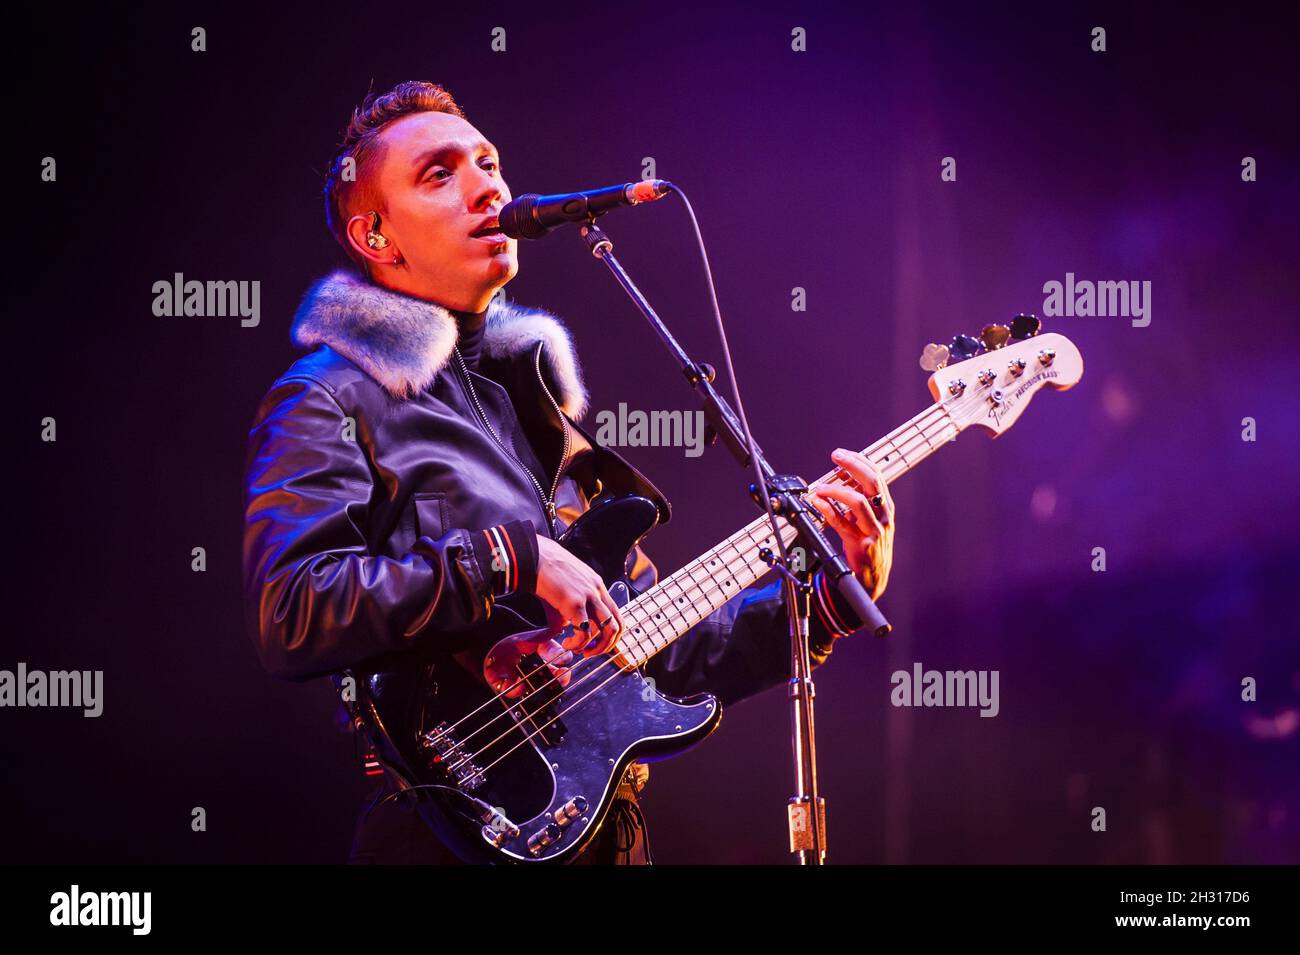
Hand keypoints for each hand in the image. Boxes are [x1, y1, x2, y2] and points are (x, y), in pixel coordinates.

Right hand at [534, 536, 624, 655]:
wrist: (533, 557)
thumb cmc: (545, 572)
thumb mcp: (566, 590)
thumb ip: (571, 609)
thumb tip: (566, 630)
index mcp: (597, 586)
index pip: (617, 615)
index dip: (611, 634)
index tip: (598, 643)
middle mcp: (597, 591)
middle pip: (617, 625)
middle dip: (607, 645)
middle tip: (591, 652)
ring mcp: (588, 596)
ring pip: (607, 630)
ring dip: (594, 647)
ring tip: (577, 649)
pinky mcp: (574, 603)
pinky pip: (585, 631)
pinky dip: (578, 643)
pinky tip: (567, 643)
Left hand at [805, 448, 895, 600]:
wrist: (873, 578)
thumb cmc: (869, 544)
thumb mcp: (869, 518)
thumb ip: (859, 498)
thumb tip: (842, 475)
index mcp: (885, 506)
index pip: (877, 475)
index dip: (859, 461)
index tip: (842, 453)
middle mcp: (883, 516)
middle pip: (872, 483)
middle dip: (853, 466)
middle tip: (835, 456)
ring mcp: (873, 530)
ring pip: (858, 502)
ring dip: (836, 490)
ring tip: (820, 487)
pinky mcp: (861, 544)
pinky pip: (842, 523)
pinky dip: (827, 510)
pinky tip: (817, 502)